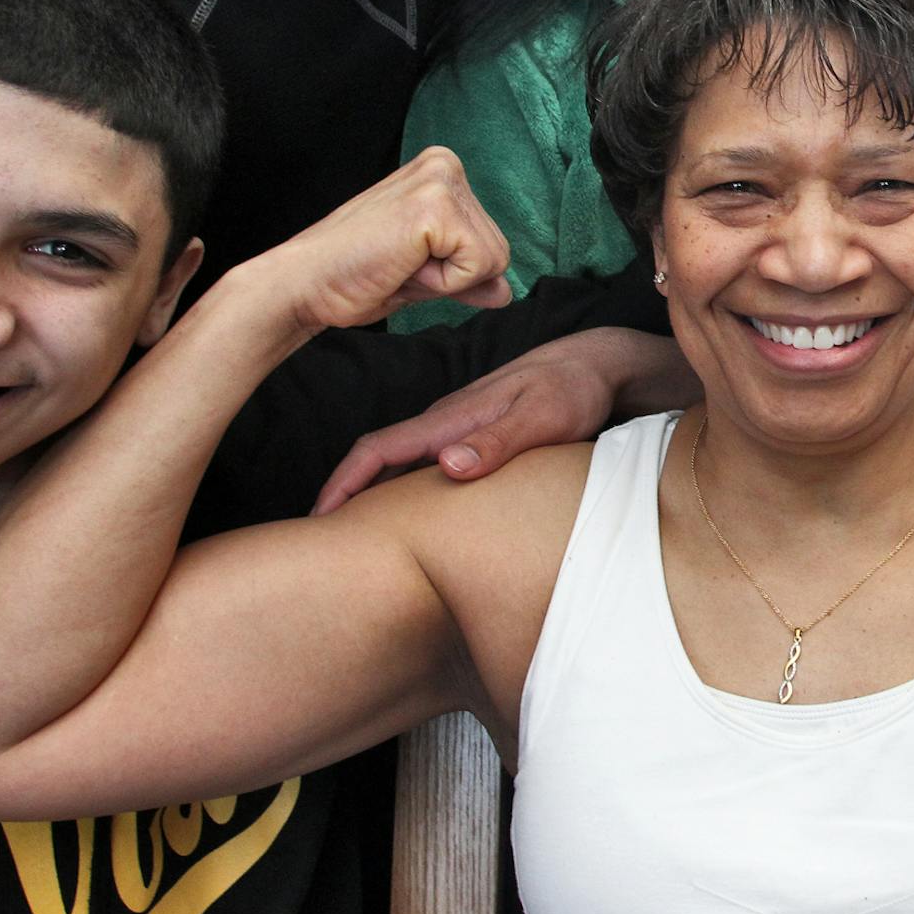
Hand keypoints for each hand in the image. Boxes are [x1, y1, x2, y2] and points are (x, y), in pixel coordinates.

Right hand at [242, 147, 512, 335]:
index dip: (453, 271)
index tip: (404, 262)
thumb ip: (469, 276)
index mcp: (442, 171)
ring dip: (446, 279)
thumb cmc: (355, 276)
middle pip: (499, 249)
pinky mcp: (436, 207)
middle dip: (453, 275)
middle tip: (398, 265)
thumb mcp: (426, 275)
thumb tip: (507, 291)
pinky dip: (442, 282)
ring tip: (397, 264)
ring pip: (493, 259)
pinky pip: (477, 266)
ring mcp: (441, 181)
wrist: (305, 284)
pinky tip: (400, 265)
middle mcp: (445, 164)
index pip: (491, 241)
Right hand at [313, 329, 696, 511]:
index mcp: (450, 419)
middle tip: (325, 549)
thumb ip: (498, 441)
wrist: (596, 364)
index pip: (378, 449)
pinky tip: (414, 520)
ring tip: (358, 544)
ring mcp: (458, 432)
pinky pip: (426, 467)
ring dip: (375, 497)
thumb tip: (447, 466)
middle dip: (346, 498)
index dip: (343, 484)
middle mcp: (445, 425)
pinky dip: (407, 492)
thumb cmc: (572, 390)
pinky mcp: (474, 440)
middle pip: (379, 461)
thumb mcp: (543, 416)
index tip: (316, 520)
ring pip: (401, 466)